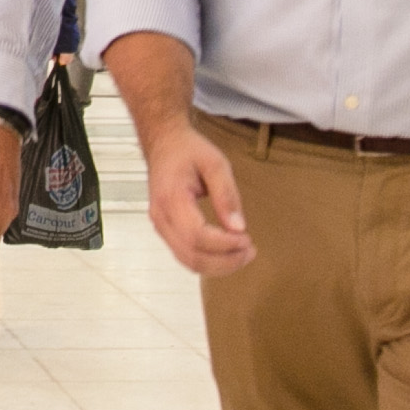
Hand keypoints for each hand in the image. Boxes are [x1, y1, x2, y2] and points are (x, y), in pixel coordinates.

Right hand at [139, 122, 253, 275]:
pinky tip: (226, 253)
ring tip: (242, 254)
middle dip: (225, 261)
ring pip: (188, 261)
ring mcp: (160, 225)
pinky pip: (185, 255)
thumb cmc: (187, 150)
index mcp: (172, 198)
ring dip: (218, 265)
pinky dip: (208, 261)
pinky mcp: (165, 229)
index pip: (197, 236)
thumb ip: (227, 195)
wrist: (163, 143)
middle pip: (192, 255)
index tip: (247, 239)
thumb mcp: (215, 163)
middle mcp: (161, 216)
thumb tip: (238, 228)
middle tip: (250, 252)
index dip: (224, 245)